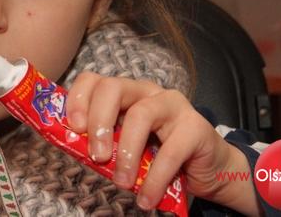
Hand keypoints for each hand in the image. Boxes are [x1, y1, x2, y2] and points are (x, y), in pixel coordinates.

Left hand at [66, 73, 261, 214]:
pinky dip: (155, 179)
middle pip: (114, 88)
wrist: (208, 170)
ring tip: (121, 183)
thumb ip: (103, 143)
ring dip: (126, 152)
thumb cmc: (158, 157)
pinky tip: (147, 198)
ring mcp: (173, 104)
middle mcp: (146, 91)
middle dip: (99, 121)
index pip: (94, 80)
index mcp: (124, 92)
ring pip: (140, 115)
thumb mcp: (124, 148)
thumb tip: (72, 147)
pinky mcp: (195, 126)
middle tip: (96, 156)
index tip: (73, 127)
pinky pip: (170, 150)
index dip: (79, 99)